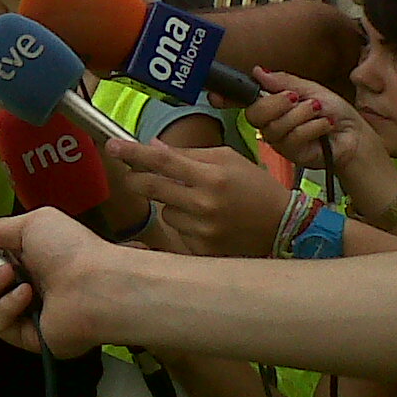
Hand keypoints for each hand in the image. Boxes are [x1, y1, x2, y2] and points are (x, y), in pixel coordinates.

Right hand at [0, 209, 109, 358]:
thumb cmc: (69, 249)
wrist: (96, 286)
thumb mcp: (34, 224)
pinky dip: (7, 308)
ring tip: (11, 275)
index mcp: (32, 257)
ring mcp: (28, 313)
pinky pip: (0, 324)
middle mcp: (28, 284)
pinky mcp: (29, 337)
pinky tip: (25, 298)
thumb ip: (2, 227)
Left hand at [109, 138, 290, 257]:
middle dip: (137, 178)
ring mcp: (202, 231)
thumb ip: (189, 153)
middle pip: (150, 187)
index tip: (112, 146)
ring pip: (163, 210)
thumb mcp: (228, 159)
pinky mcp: (202, 250)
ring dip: (169, 203)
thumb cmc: (255, 187)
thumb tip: (152, 145)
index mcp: (211, 177)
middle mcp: (204, 205)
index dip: (133, 152)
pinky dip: (184, 222)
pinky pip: (177, 231)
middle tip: (137, 173)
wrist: (284, 226)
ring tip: (197, 202)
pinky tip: (206, 220)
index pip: (161, 160)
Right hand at [245, 69, 375, 170]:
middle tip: (298, 99)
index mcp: (274, 108)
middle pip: (256, 116)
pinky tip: (325, 125)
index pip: (252, 105)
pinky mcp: (293, 155)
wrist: (354, 133)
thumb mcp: (310, 88)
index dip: (264, 98)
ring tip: (319, 112)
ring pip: (277, 127)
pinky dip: (313, 127)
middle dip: (279, 104)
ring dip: (302, 115)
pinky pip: (294, 138)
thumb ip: (283, 81)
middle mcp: (272, 126)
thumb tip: (258, 71)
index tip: (287, 92)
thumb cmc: (335, 111)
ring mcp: (281, 142)